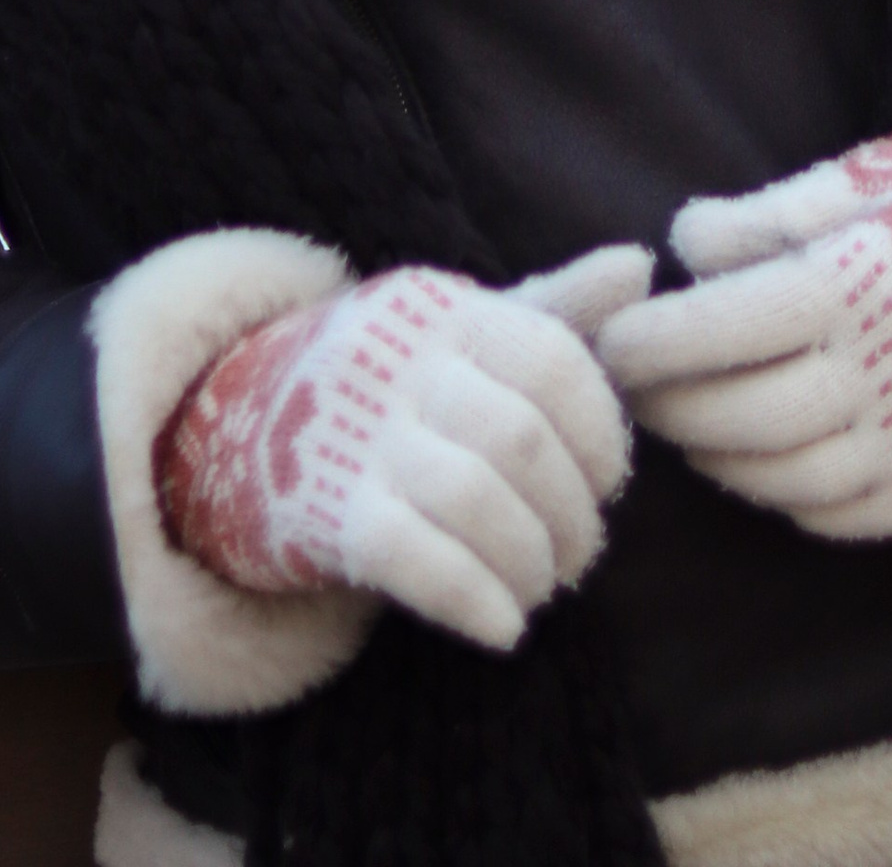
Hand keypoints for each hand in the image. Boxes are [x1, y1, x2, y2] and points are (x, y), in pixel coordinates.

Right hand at [158, 244, 649, 650]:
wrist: (251, 421)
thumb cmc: (399, 377)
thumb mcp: (468, 330)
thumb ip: (557, 308)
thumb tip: (640, 265)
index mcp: (446, 311)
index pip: (552, 361)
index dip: (599, 433)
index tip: (608, 482)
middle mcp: (402, 364)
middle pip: (520, 440)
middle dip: (571, 514)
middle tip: (582, 554)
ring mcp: (360, 436)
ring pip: (472, 501)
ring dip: (529, 562)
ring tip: (543, 587)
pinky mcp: (327, 511)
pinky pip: (413, 557)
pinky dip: (474, 599)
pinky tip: (505, 626)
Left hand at [599, 117, 891, 541]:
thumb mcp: (864, 178)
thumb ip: (768, 215)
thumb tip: (683, 243)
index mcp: (861, 280)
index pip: (722, 328)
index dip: (651, 342)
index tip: (610, 340)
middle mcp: (887, 370)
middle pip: (740, 413)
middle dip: (668, 406)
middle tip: (630, 390)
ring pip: (778, 473)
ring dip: (713, 454)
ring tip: (682, 422)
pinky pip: (832, 512)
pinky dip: (778, 491)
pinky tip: (754, 456)